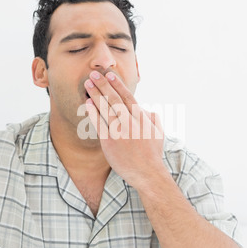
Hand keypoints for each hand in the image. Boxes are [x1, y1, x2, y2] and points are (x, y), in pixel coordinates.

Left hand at [84, 71, 164, 187]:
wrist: (148, 173)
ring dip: (96, 94)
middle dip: (103, 85)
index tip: (110, 75)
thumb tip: (146, 108)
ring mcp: (119, 132)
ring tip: (88, 84)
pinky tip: (88, 103)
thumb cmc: (153, 153)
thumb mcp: (159, 132)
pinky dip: (93, 112)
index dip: (117, 85)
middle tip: (94, 74)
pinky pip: (99, 124)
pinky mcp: (110, 142)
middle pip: (114, 99)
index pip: (128, 97)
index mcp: (142, 118)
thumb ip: (153, 118)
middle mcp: (130, 122)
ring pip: (105, 109)